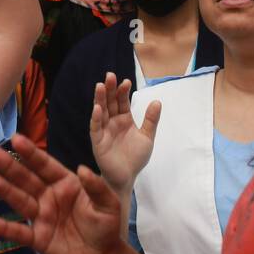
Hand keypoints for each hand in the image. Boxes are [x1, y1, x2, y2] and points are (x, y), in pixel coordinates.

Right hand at [0, 134, 122, 253]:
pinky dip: (1, 227)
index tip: (15, 139)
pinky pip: (17, 232)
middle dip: (8, 165)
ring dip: (3, 190)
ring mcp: (41, 216)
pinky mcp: (37, 238)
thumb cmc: (105, 224)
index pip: (45, 165)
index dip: (30, 153)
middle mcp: (48, 196)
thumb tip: (83, 169)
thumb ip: (96, 187)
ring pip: (19, 200)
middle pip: (25, 178)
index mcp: (65, 183)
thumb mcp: (108, 204)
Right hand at [89, 72, 160, 193]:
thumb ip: (151, 120)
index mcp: (124, 120)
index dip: (122, 92)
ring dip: (99, 99)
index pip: (121, 102)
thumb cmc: (135, 158)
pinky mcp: (98, 141)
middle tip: (110, 76)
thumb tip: (157, 101)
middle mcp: (112, 122)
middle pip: (109, 103)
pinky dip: (96, 118)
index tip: (126, 82)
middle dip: (109, 89)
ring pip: (100, 112)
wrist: (127, 177)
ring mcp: (104, 131)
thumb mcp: (147, 137)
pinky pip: (96, 128)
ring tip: (100, 86)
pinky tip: (98, 108)